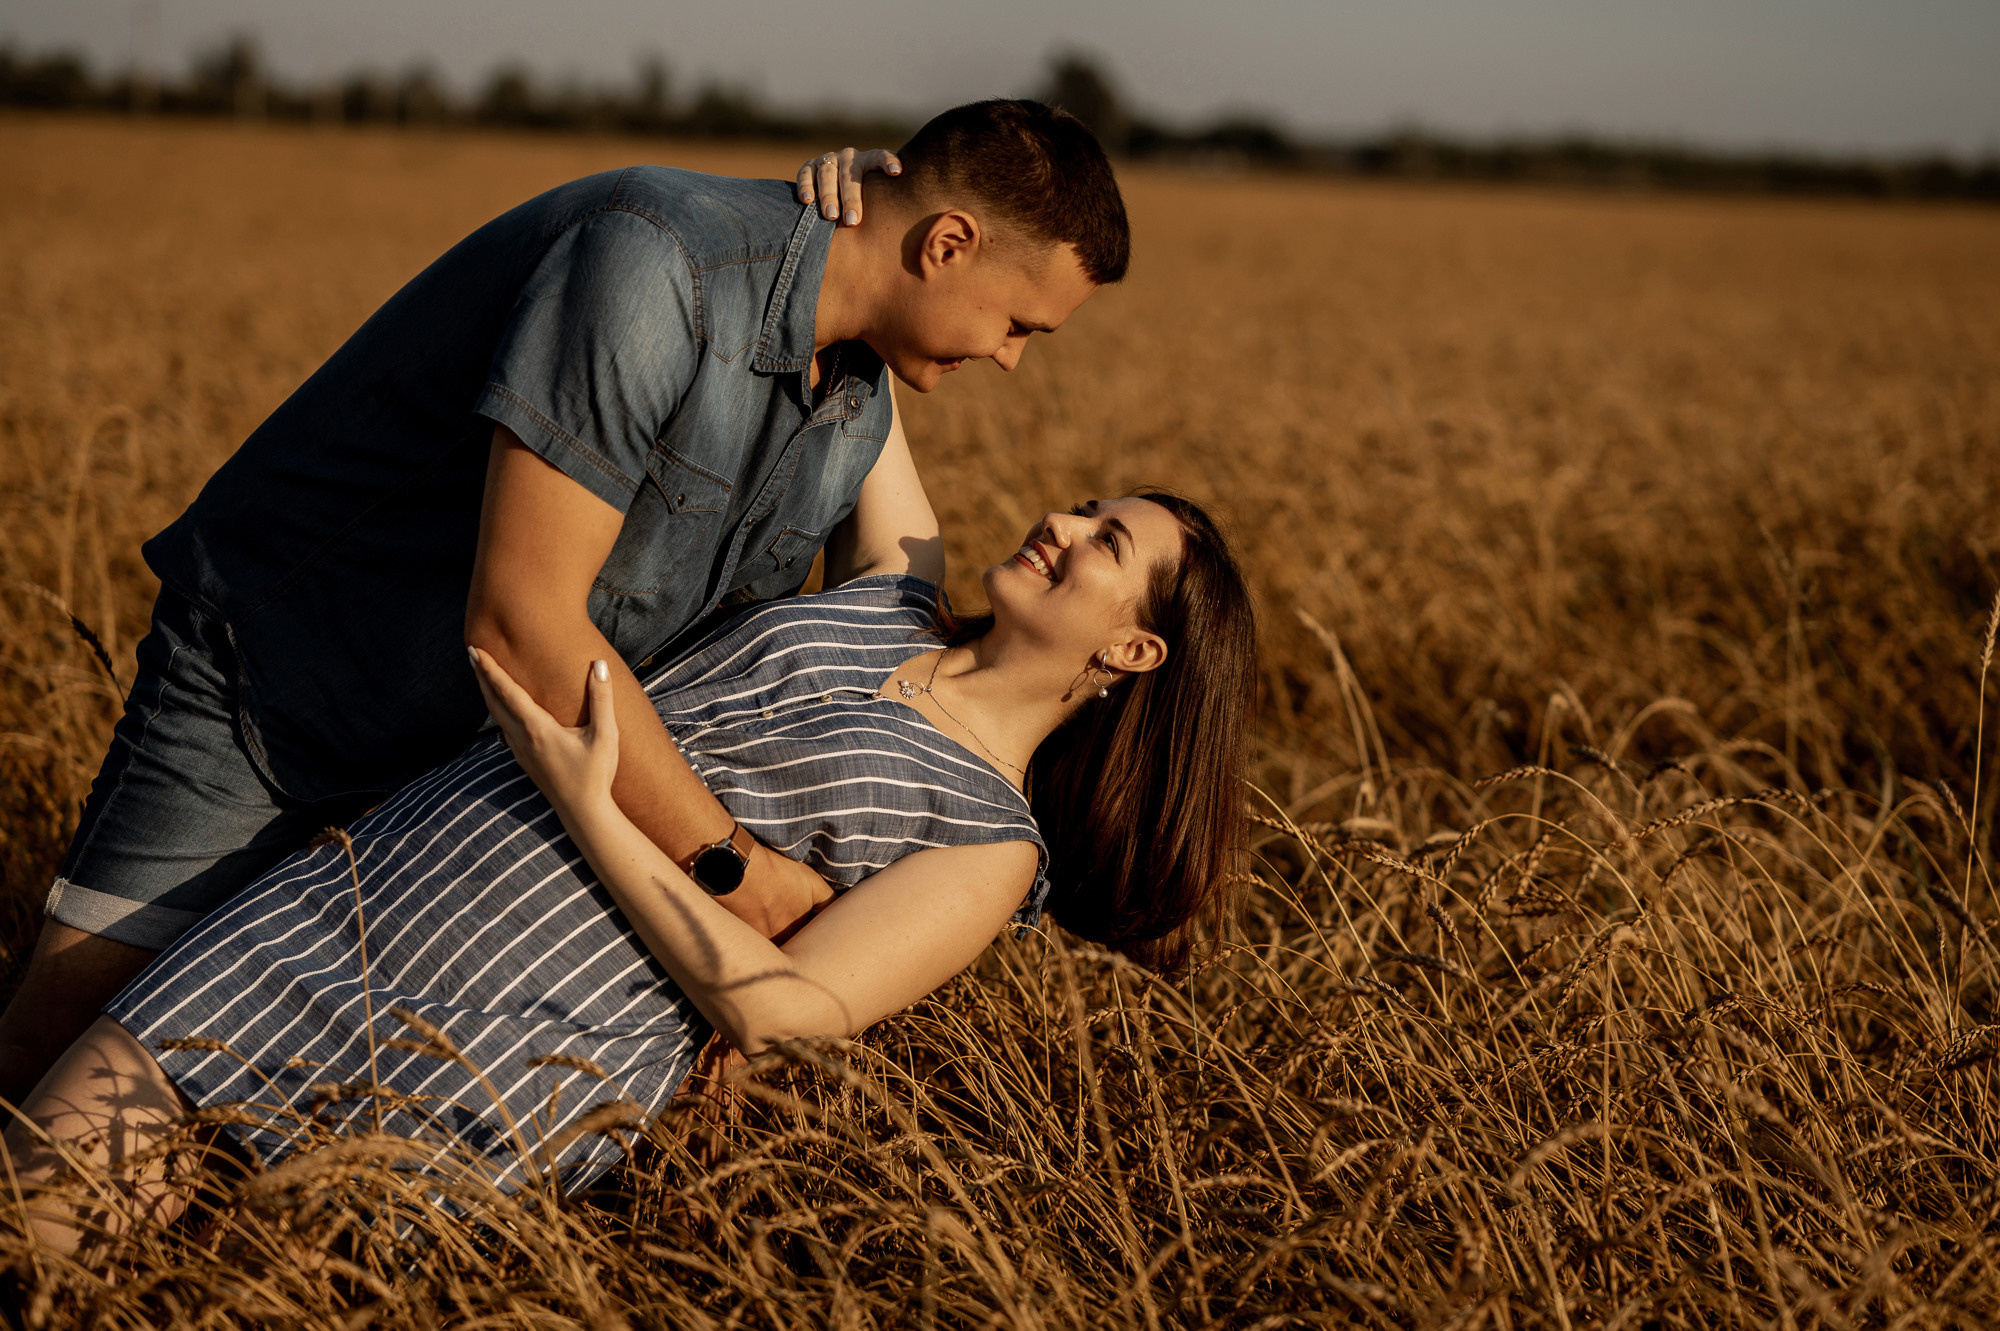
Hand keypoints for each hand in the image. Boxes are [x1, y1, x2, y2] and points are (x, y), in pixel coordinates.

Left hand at [469, 648, 618, 819]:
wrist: (584, 813)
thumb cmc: (596, 774)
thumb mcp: (605, 735)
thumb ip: (602, 698)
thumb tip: (600, 665)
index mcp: (538, 728)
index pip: (508, 692)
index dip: (490, 670)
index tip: (475, 651)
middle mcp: (523, 738)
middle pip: (494, 702)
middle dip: (482, 677)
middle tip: (471, 655)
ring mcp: (521, 752)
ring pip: (497, 717)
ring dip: (489, 695)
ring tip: (485, 678)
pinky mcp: (525, 761)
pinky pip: (504, 731)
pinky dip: (498, 713)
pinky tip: (502, 714)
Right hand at [795, 147, 901, 225]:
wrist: (838, 185)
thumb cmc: (868, 199)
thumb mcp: (880, 197)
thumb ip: (890, 204)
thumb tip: (914, 232)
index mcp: (870, 161)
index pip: (881, 157)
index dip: (888, 162)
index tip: (897, 172)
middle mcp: (849, 158)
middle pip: (851, 175)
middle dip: (851, 198)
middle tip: (852, 221)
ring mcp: (829, 160)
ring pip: (827, 174)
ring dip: (828, 195)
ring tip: (830, 216)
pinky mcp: (810, 166)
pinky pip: (805, 173)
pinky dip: (805, 186)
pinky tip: (807, 201)